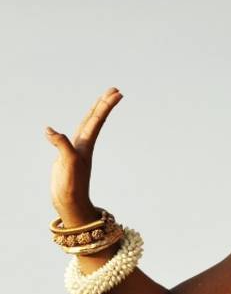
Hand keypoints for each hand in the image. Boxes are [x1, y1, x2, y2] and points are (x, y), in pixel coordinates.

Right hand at [45, 87, 122, 222]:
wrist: (70, 203)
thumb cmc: (72, 185)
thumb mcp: (67, 163)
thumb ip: (61, 145)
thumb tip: (50, 130)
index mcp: (86, 144)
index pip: (97, 120)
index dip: (106, 105)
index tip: (117, 93)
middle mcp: (83, 145)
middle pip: (95, 119)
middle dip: (103, 104)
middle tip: (115, 90)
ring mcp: (75, 151)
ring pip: (85, 127)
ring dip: (93, 113)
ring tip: (100, 102)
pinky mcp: (65, 158)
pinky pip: (67, 138)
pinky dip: (63, 131)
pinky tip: (52, 132)